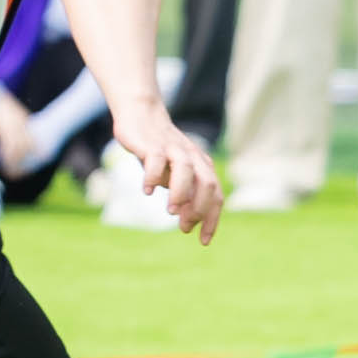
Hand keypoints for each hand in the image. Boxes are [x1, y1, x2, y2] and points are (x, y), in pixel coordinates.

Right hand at [110, 105, 223, 243]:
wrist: (141, 116)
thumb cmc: (159, 151)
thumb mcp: (175, 174)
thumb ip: (184, 192)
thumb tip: (189, 218)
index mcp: (202, 167)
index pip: (216, 196)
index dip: (212, 220)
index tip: (204, 241)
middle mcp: (192, 157)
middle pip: (208, 183)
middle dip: (199, 209)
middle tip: (183, 226)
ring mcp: (173, 149)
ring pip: (186, 170)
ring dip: (181, 194)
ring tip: (171, 211)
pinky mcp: (153, 144)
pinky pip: (157, 160)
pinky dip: (154, 176)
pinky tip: (148, 191)